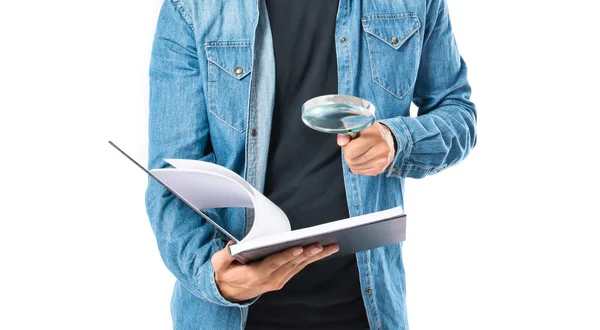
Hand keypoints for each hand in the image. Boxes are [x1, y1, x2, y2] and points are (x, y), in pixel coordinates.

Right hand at [212, 242, 338, 301]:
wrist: (230, 292)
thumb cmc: (227, 275)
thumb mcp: (219, 265)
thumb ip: (224, 256)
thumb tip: (233, 245)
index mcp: (257, 274)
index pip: (275, 263)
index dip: (287, 255)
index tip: (299, 247)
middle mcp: (271, 279)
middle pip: (292, 264)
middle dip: (308, 253)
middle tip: (321, 244)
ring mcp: (278, 280)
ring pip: (299, 266)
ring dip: (315, 256)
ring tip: (330, 246)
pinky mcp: (282, 278)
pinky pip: (299, 267)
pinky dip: (311, 259)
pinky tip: (322, 252)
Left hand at [337, 121, 395, 175]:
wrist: (389, 139)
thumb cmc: (370, 132)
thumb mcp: (359, 126)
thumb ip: (347, 132)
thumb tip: (341, 141)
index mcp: (374, 133)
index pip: (351, 150)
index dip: (346, 146)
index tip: (350, 142)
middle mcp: (381, 147)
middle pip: (351, 160)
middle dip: (348, 155)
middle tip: (353, 148)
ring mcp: (382, 160)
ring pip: (354, 167)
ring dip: (352, 161)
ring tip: (358, 153)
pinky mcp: (380, 169)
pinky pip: (359, 172)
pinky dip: (357, 167)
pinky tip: (362, 159)